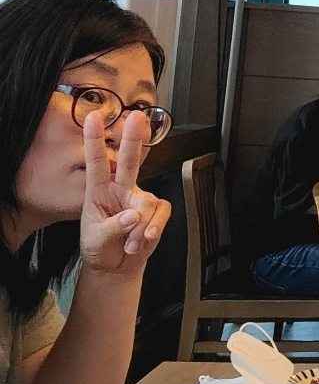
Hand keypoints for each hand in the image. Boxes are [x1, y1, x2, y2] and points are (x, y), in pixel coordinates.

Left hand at [79, 111, 170, 276]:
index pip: (96, 162)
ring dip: (139, 229)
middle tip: (137, 117)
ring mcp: (140, 199)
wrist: (116, 266)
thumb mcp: (95, 240)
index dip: (94, 140)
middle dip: (133, 138)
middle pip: (130, 161)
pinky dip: (152, 230)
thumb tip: (132, 215)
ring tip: (130, 242)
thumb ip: (112, 227)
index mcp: (99, 191)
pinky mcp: (157, 211)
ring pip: (146, 204)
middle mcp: (121, 189)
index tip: (93, 118)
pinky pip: (160, 215)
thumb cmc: (100, 248)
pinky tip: (142, 240)